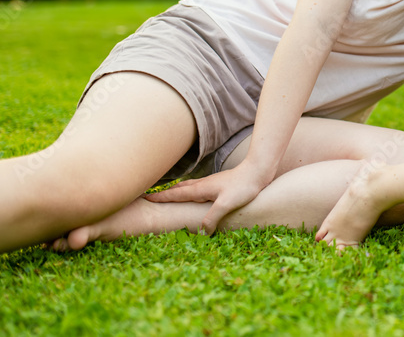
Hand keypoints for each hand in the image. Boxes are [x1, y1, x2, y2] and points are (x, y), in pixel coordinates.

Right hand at [146, 162, 270, 234]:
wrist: (258, 171)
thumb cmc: (243, 186)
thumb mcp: (226, 204)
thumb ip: (212, 218)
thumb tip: (200, 232)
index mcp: (200, 189)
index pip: (175, 194)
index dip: (160, 197)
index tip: (145, 197)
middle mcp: (202, 185)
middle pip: (178, 189)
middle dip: (164, 193)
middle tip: (150, 197)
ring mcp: (210, 183)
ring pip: (188, 187)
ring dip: (176, 191)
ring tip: (169, 195)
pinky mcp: (218, 185)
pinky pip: (197, 188)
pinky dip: (189, 191)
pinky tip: (195, 194)